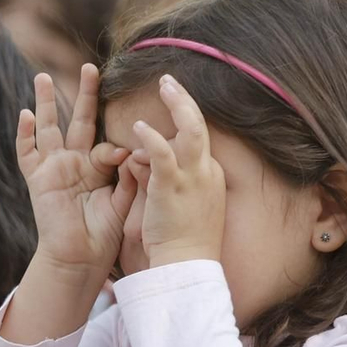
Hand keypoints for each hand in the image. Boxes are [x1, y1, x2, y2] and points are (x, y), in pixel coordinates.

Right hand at [16, 65, 135, 281]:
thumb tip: (130, 149)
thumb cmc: (103, 235)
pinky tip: (25, 115)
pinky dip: (24, 135)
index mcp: (97, 169)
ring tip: (42, 78)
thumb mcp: (122, 201)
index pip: (107, 144)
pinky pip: (27, 154)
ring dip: (46, 103)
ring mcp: (54, 169)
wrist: (80, 260)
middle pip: (79, 121)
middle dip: (84, 94)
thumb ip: (127, 175)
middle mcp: (74, 163)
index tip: (128, 157)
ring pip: (48, 129)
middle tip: (90, 67)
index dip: (118, 148)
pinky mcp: (37, 180)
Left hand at [131, 75, 225, 267]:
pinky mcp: (174, 188)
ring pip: (192, 131)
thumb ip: (156, 176)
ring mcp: (193, 179)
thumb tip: (138, 158)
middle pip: (201, 127)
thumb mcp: (174, 203)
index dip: (182, 122)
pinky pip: (164, 155)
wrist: (188, 265)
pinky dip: (153, 138)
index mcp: (209, 176)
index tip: (171, 106)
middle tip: (169, 81)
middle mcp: (206, 172)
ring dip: (178, 104)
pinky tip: (140, 125)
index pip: (198, 141)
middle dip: (185, 101)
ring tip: (165, 84)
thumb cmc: (182, 242)